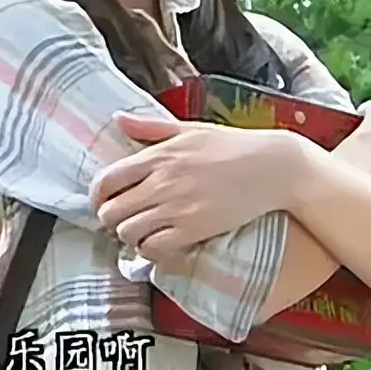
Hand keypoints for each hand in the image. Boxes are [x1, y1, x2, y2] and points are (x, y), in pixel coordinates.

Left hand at [89, 112, 306, 262]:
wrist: (272, 167)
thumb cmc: (231, 145)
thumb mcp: (188, 129)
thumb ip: (149, 127)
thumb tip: (118, 118)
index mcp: (157, 156)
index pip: (106, 180)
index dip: (98, 196)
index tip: (105, 201)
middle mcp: (161, 182)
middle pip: (111, 212)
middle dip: (112, 219)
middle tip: (125, 219)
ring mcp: (177, 208)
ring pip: (128, 233)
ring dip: (130, 236)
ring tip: (142, 232)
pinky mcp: (195, 229)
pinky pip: (154, 249)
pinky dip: (150, 251)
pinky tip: (159, 244)